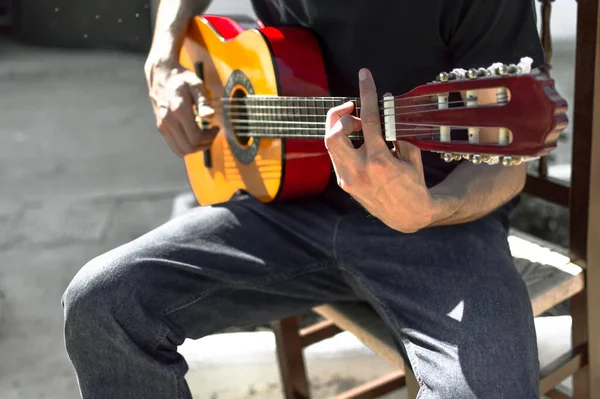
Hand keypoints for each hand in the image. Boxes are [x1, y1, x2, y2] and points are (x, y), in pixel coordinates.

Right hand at [144, 56, 218, 156]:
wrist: (161, 73)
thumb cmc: (181, 78)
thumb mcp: (196, 84)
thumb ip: (203, 101)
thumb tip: (210, 116)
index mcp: (178, 110)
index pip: (196, 137)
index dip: (210, 137)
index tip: (216, 128)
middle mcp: (168, 120)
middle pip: (189, 147)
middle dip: (204, 145)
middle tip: (212, 134)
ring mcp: (162, 125)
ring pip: (181, 150)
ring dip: (196, 148)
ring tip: (204, 136)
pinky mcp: (160, 127)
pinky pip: (174, 146)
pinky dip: (186, 145)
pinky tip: (193, 134)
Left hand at [324, 68, 438, 232]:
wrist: (406, 215)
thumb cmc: (413, 183)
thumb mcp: (412, 155)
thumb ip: (397, 130)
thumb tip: (386, 104)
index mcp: (379, 161)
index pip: (367, 119)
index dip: (366, 93)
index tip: (364, 76)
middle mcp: (358, 170)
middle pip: (333, 133)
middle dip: (339, 114)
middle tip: (353, 109)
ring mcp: (348, 178)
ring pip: (330, 144)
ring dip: (339, 128)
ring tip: (357, 125)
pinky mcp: (343, 183)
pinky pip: (336, 155)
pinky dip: (343, 142)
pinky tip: (357, 141)